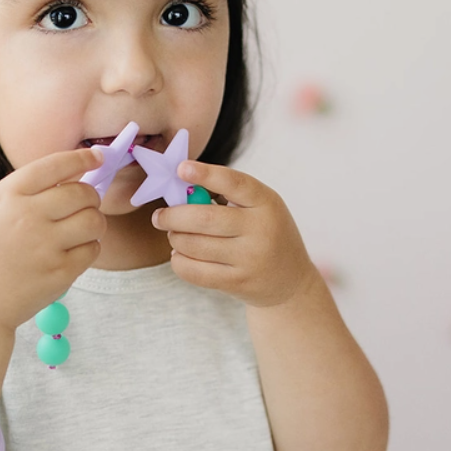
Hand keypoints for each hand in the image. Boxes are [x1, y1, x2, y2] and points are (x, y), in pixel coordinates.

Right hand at [0, 147, 105, 330]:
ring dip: (94, 223)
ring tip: (80, 230)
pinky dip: (88, 249)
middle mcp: (27, 215)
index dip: (82, 158)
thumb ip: (27, 190)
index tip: (97, 157)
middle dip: (90, 198)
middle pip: (83, 193)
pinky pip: (93, 249)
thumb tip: (75, 173)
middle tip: (84, 206)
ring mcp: (45, 245)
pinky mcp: (60, 272)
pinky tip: (72, 253)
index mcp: (8, 195)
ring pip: (95, 220)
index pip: (55, 165)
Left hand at [152, 161, 315, 307]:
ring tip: (174, 235)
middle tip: (159, 216)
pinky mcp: (237, 282)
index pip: (234, 183)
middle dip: (173, 216)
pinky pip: (194, 271)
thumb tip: (182, 187)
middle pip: (204, 218)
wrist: (290, 282)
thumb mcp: (260, 208)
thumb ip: (228, 196)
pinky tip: (180, 255)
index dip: (206, 174)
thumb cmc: (267, 235)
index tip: (181, 168)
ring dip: (175, 238)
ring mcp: (249, 258)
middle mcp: (261, 229)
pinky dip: (178, 261)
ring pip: (194, 245)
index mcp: (266, 202)